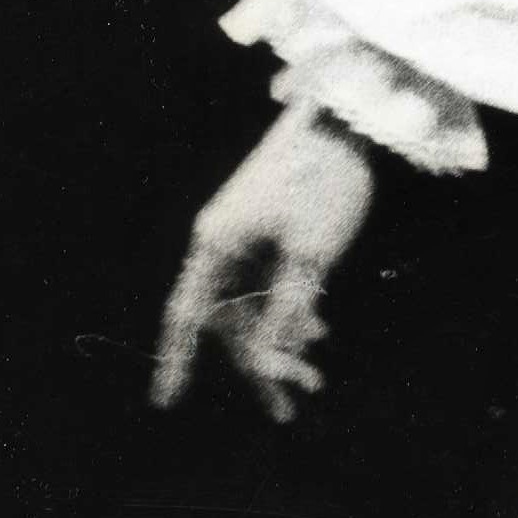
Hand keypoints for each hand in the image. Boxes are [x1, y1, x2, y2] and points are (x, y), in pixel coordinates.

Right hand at [152, 102, 375, 422]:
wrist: (350, 114)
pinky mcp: (274, 224)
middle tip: (290, 403)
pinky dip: (293, 306)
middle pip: (230, 316)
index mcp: (216, 244)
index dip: (176, 359)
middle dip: (259, 361)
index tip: (168, 402)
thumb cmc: (326, 180)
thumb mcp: (311, 255)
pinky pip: (273, 279)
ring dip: (282, 337)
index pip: (186, 314)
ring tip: (313, 377)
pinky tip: (318, 330)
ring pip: (256, 300)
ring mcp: (249, 231)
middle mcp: (223, 240)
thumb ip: (286, 311)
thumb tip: (268, 361)